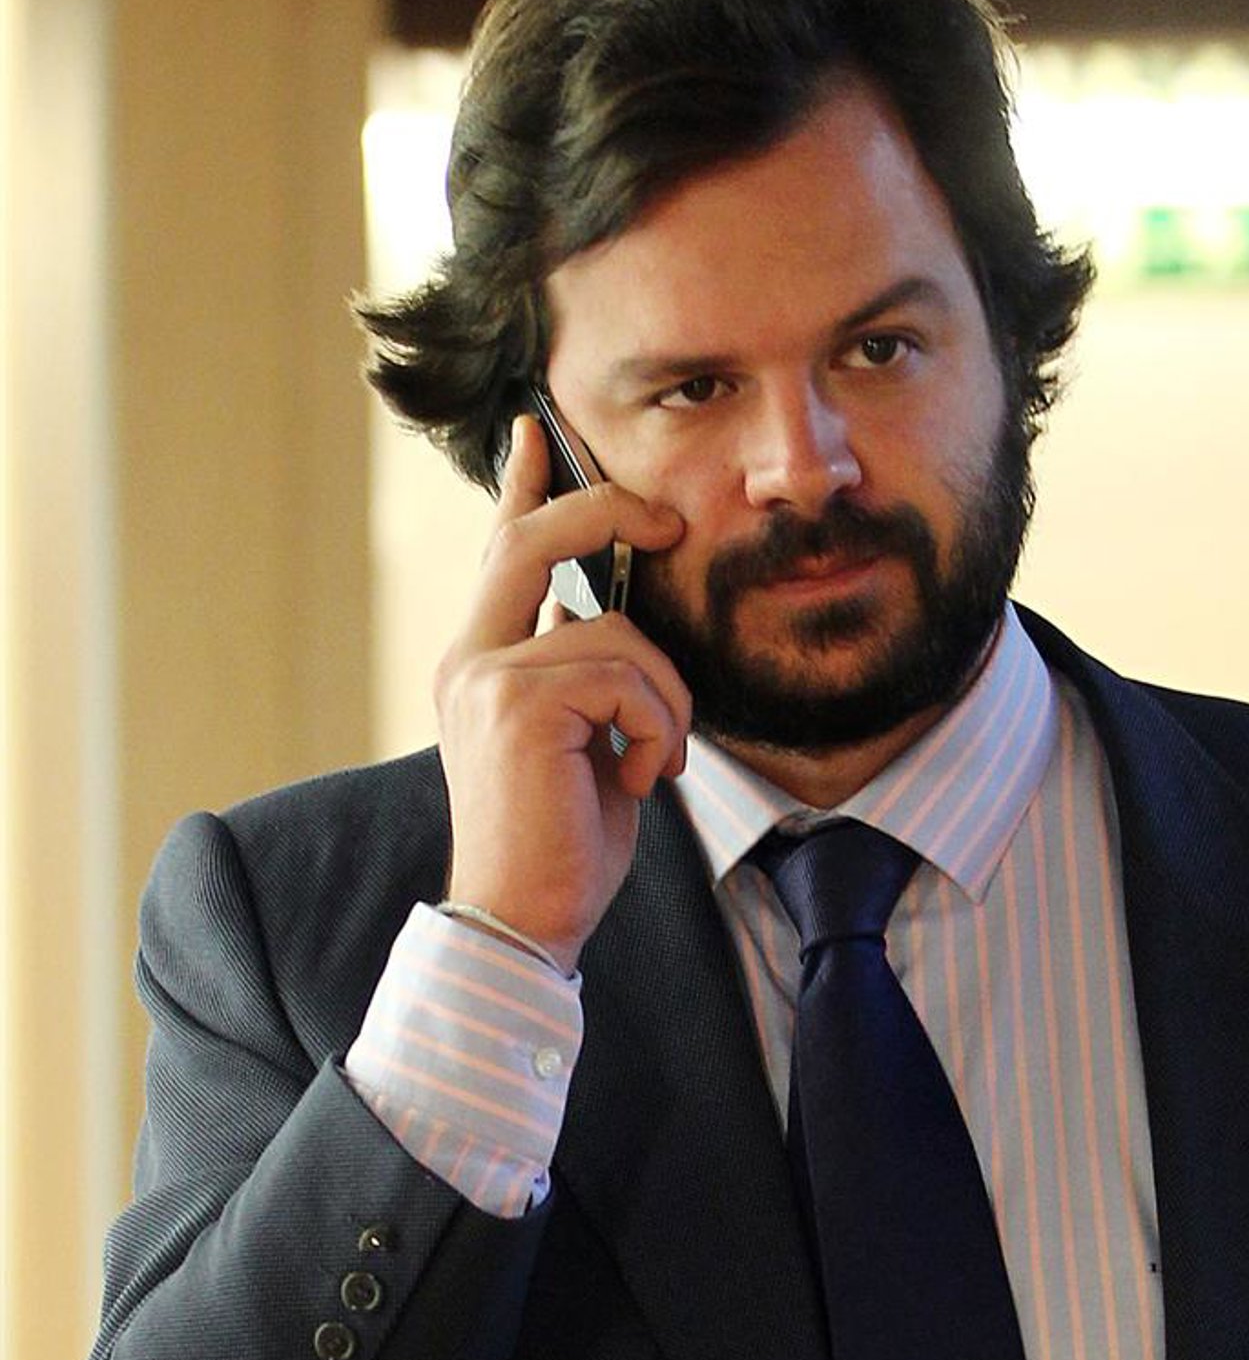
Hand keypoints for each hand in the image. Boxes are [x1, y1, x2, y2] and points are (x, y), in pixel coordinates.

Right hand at [433, 411, 692, 965]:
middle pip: (533, 541)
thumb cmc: (560, 850)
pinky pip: (624, 677)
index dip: (524, 490)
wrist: (523, 924)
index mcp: (480, 665)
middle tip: (668, 521)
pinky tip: (641, 779)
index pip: (501, 555)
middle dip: (605, 513)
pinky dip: (655, 728)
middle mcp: (469, 660)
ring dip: (664, 699)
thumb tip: (592, 616)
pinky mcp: (517, 705)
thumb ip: (577, 677)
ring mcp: (486, 678)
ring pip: (614, 632)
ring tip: (656, 761)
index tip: (539, 435)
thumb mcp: (577, 745)